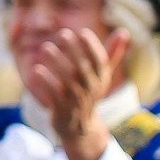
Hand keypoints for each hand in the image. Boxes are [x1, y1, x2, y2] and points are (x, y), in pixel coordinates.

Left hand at [28, 27, 128, 159]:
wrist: (80, 128)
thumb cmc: (89, 93)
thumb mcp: (102, 75)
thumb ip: (111, 53)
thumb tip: (124, 31)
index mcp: (100, 79)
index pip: (99, 61)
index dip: (92, 47)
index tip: (82, 32)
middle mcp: (91, 89)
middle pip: (83, 68)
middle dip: (74, 51)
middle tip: (62, 34)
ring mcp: (76, 100)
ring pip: (67, 81)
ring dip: (57, 63)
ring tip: (45, 47)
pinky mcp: (62, 110)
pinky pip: (54, 96)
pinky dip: (46, 83)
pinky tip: (36, 70)